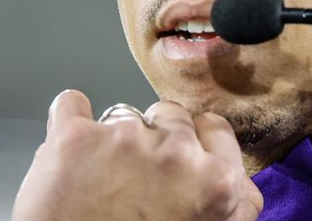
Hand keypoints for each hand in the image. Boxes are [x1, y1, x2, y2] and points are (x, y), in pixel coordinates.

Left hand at [12, 90, 263, 220]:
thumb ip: (233, 207)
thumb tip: (241, 185)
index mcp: (216, 181)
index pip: (214, 129)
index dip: (194, 144)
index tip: (178, 160)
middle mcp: (176, 153)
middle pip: (170, 115)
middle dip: (155, 140)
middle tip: (137, 182)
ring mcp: (124, 139)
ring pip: (124, 113)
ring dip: (114, 140)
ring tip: (98, 183)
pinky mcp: (75, 138)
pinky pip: (70, 104)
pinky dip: (70, 120)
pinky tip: (70, 151)